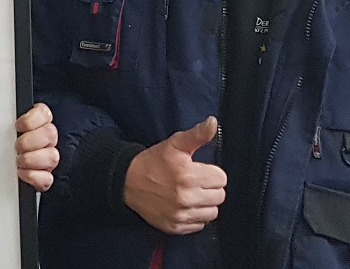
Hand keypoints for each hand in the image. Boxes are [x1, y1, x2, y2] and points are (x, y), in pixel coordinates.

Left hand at [14, 103, 58, 190]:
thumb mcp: (6, 128)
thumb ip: (8, 121)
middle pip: (50, 134)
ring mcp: (48, 159)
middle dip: (29, 141)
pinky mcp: (45, 177)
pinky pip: (47, 178)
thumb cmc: (6, 144)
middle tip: (17, 146)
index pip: (45, 114)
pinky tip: (22, 172)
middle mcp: (47, 140)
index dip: (31, 120)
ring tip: (19, 160)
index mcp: (39, 123)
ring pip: (52, 156)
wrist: (4, 167)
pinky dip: (33, 176)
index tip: (18, 126)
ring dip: (31, 159)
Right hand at [123, 117, 225, 234]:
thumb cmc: (153, 161)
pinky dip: (195, 216)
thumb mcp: (174, 143)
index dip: (211, 172)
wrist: (127, 182)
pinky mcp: (175, 227)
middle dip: (210, 187)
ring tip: (192, 194)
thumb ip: (197, 134)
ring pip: (212, 213)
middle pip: (219, 196)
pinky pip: (199, 225)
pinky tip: (185, 206)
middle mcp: (185, 197)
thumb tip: (213, 122)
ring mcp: (180, 214)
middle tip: (195, 182)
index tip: (199, 170)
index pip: (221, 178)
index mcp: (188, 175)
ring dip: (205, 204)